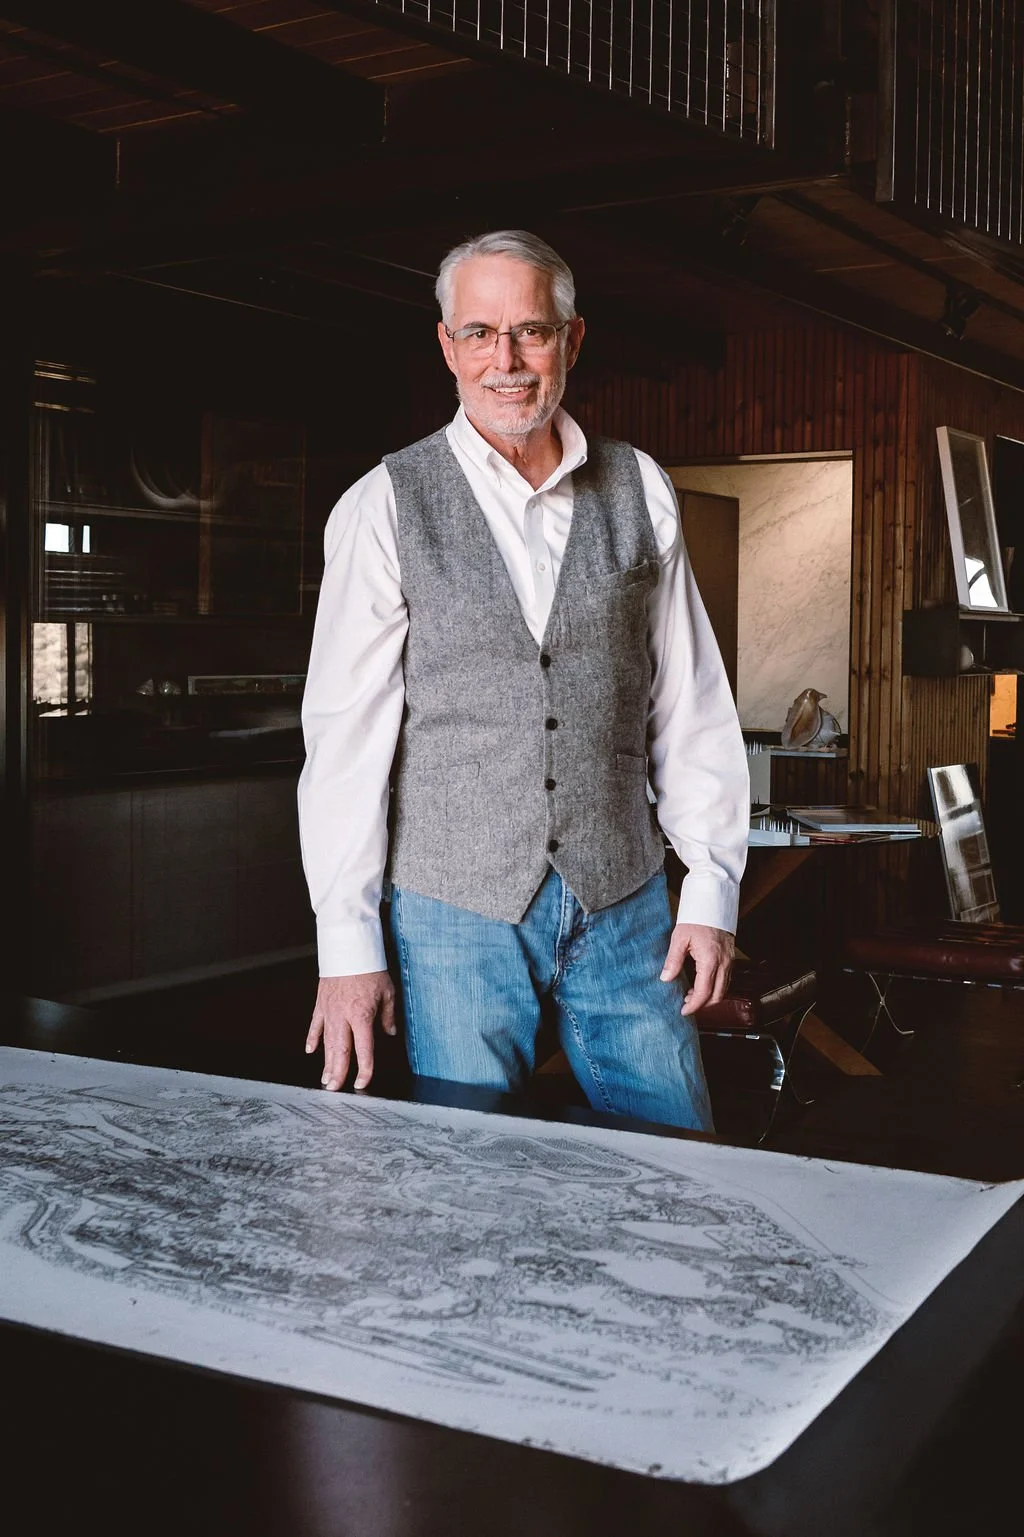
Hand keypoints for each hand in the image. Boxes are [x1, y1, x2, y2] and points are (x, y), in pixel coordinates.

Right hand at [305, 972, 395, 1091]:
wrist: (348, 949)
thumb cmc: (369, 968)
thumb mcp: (388, 992)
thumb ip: (388, 1015)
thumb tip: (390, 1031)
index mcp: (362, 1015)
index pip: (364, 1049)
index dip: (365, 1068)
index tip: (362, 1082)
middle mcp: (343, 1017)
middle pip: (341, 1051)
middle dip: (338, 1073)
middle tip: (334, 1090)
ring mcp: (329, 1011)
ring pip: (327, 1042)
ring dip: (326, 1062)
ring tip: (325, 1079)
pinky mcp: (321, 1004)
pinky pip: (315, 1025)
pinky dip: (312, 1039)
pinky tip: (310, 1051)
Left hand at [660, 924, 733, 1015]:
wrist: (713, 904)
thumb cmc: (696, 918)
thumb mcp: (679, 938)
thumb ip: (673, 961)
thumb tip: (665, 978)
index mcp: (710, 961)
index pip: (703, 993)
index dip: (693, 1005)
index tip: (683, 1011)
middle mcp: (723, 964)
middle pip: (717, 996)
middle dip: (702, 1005)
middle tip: (687, 1005)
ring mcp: (729, 961)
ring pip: (724, 989)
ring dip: (709, 996)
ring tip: (691, 994)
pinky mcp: (730, 958)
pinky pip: (726, 980)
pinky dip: (715, 987)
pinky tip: (702, 983)